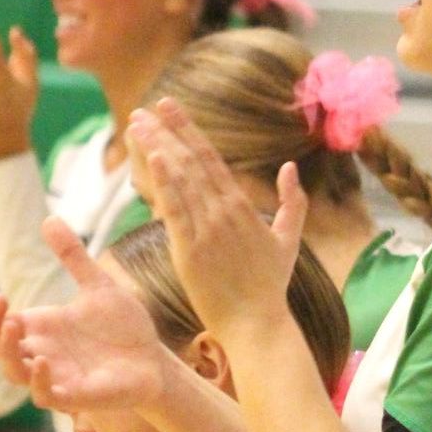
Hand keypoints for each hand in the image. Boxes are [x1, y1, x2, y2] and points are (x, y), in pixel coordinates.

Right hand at [12, 218, 174, 413]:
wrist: (154, 359)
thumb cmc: (124, 327)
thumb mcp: (97, 286)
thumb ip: (73, 256)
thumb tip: (49, 218)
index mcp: (40, 329)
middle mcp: (40, 353)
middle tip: (0, 301)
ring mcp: (55, 377)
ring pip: (14, 372)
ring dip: (7, 351)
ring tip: (14, 324)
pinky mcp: (74, 397)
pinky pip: (45, 396)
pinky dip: (39, 381)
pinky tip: (43, 360)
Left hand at [128, 99, 304, 338]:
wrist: (258, 323)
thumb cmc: (270, 285)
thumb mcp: (289, 239)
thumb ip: (294, 202)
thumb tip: (290, 168)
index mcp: (242, 205)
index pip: (210, 158)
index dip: (188, 130)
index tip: (169, 108)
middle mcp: (224, 211)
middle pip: (190, 161)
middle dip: (166, 132)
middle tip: (145, 108)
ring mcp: (207, 229)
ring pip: (179, 179)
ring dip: (157, 148)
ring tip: (137, 123)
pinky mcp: (191, 250)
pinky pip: (175, 210)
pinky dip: (165, 182)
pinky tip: (153, 158)